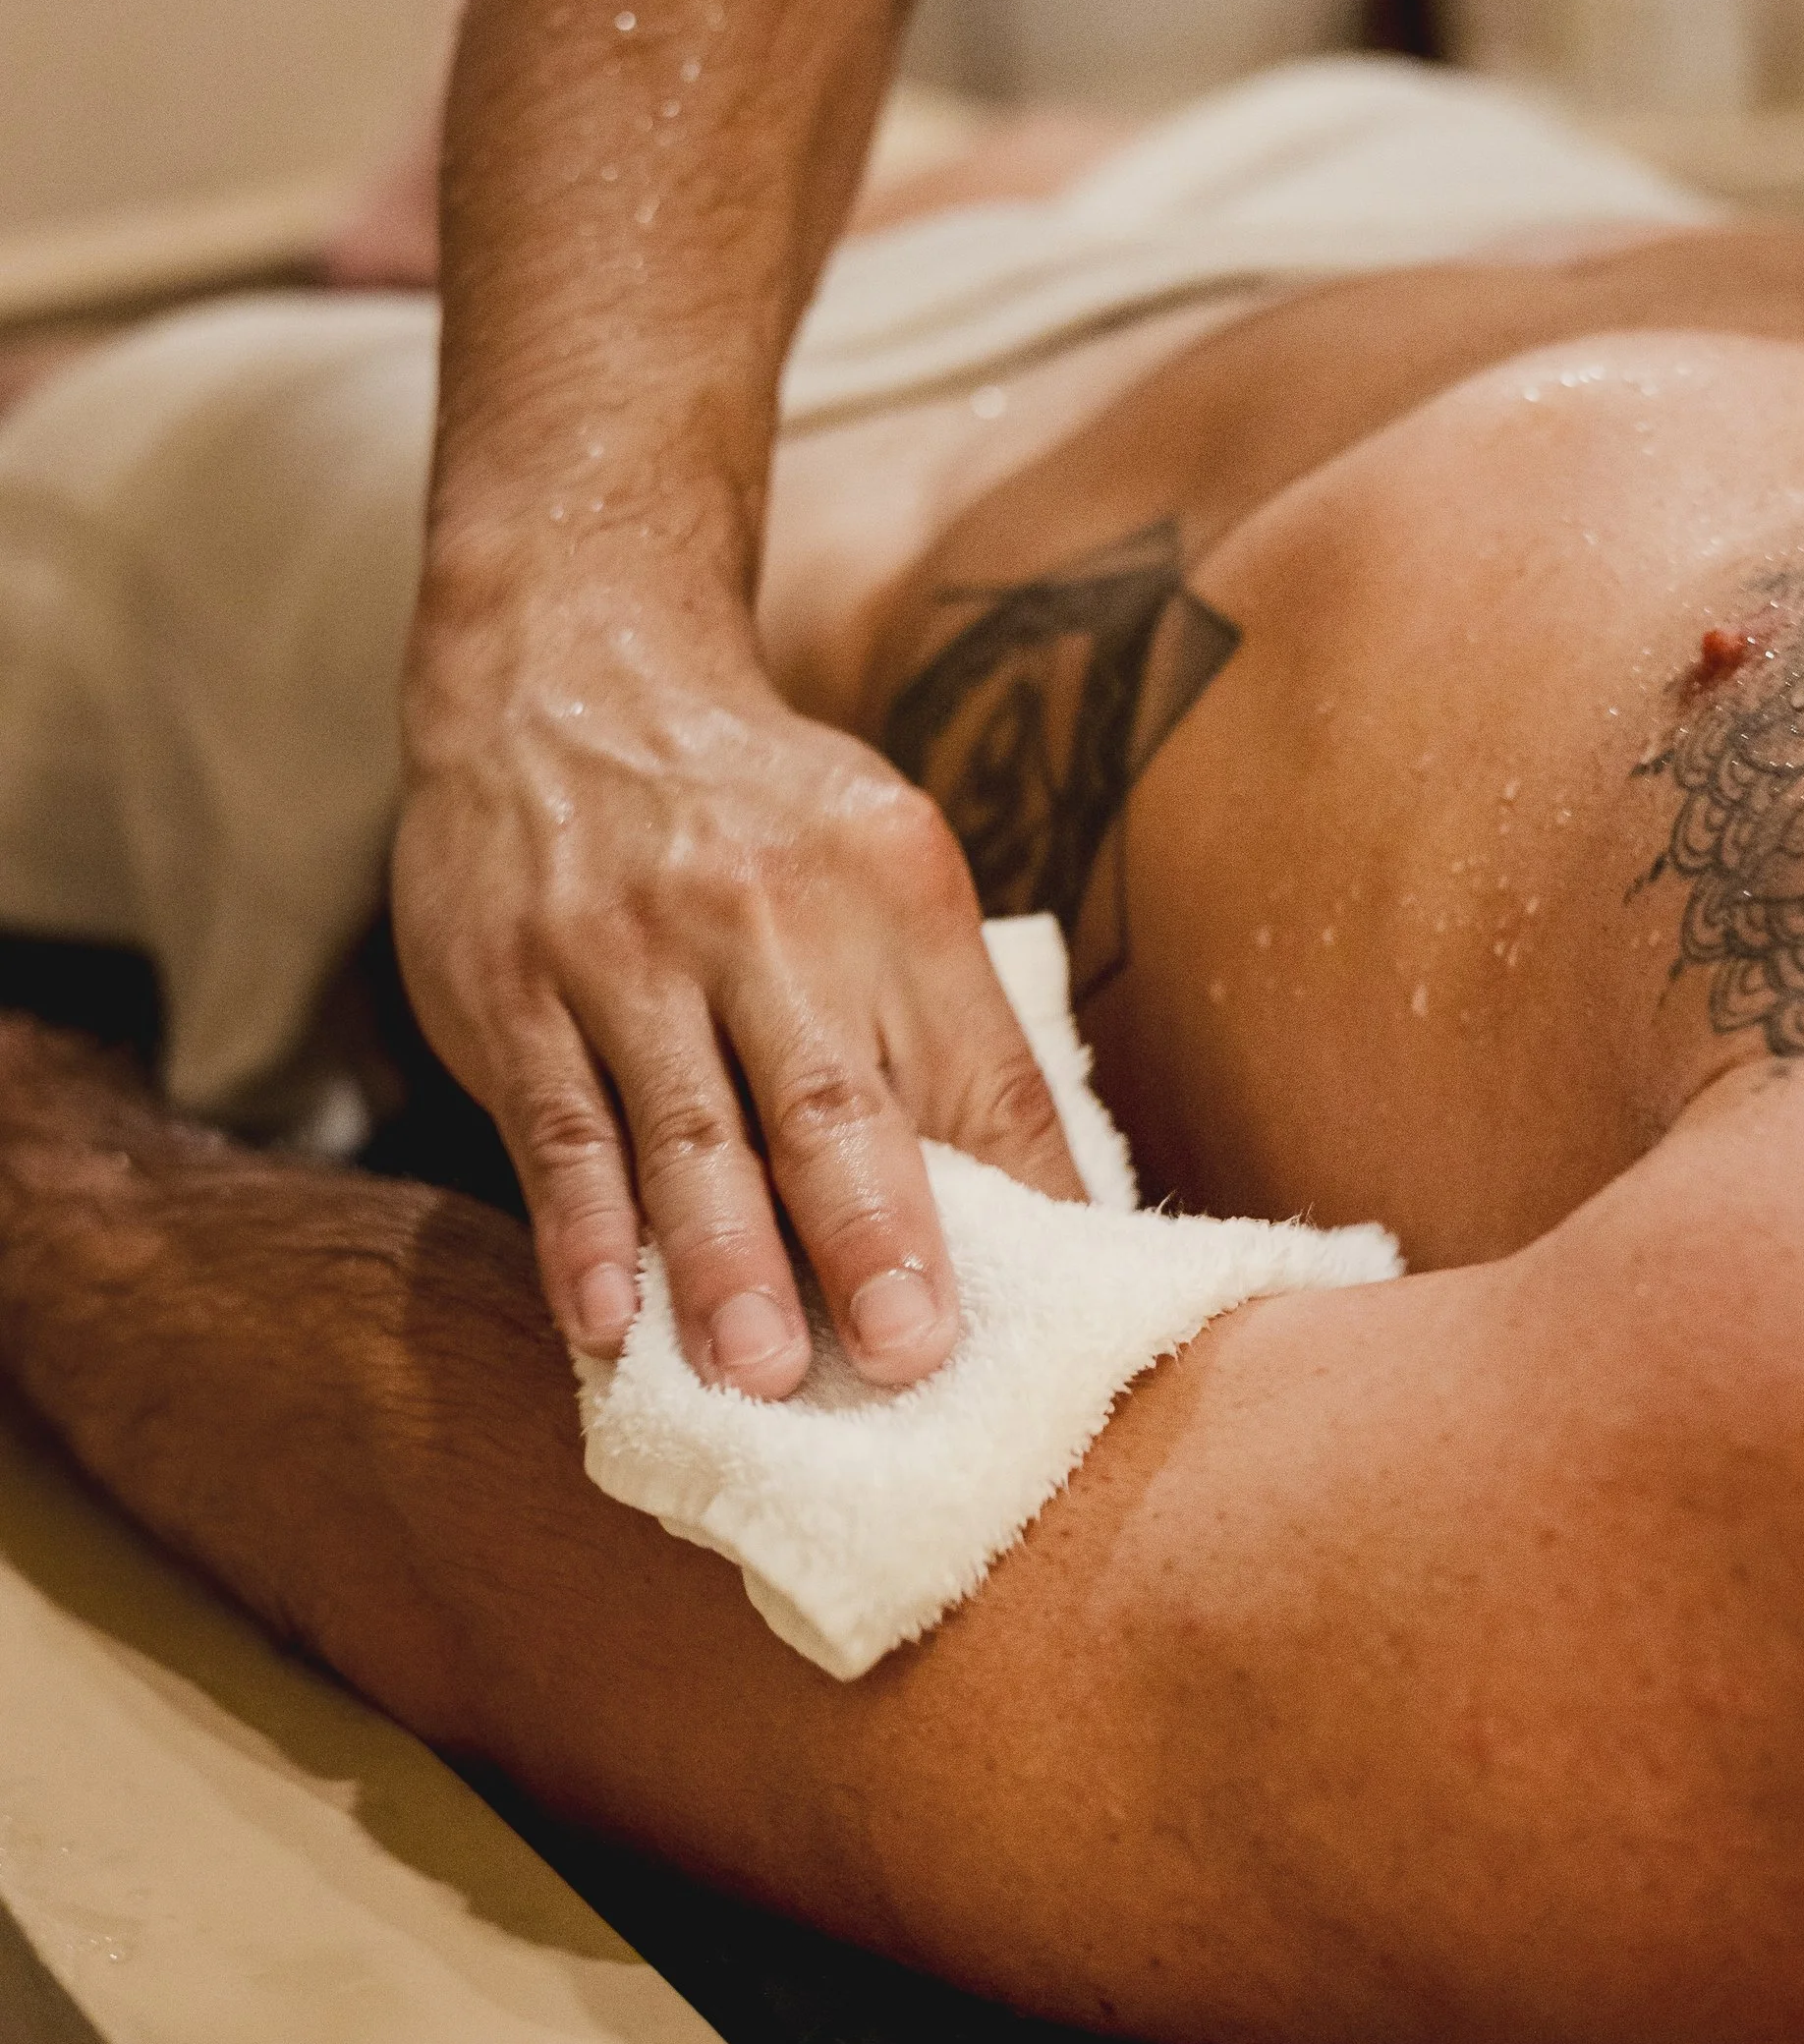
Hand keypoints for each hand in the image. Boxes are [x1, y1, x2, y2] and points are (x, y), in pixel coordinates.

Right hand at [392, 613, 1083, 1398]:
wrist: (566, 666)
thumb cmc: (755, 815)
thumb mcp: (880, 866)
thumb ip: (942, 1026)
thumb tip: (1039, 1210)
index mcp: (891, 886)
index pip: (980, 1071)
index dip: (1022, 1200)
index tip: (1052, 1317)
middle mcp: (763, 911)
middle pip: (832, 1099)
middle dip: (871, 1234)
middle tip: (905, 1356)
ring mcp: (626, 949)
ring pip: (688, 1130)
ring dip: (723, 1262)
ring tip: (758, 1376)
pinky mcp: (512, 987)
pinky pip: (558, 1128)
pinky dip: (584, 1234)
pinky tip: (607, 1324)